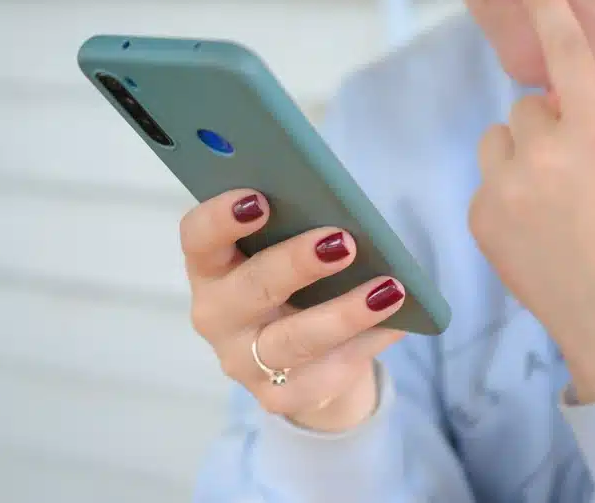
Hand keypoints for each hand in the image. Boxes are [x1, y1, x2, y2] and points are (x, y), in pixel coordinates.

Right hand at [181, 190, 404, 430]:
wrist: (303, 358)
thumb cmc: (294, 283)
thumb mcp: (286, 252)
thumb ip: (298, 229)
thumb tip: (347, 214)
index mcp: (211, 266)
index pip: (198, 238)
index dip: (221, 217)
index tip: (260, 198)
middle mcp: (217, 314)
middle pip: (250, 288)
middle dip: (296, 264)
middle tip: (343, 242)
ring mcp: (242, 362)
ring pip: (294, 339)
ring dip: (344, 312)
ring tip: (390, 289)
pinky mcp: (277, 396)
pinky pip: (326, 371)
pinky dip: (366, 343)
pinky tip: (396, 323)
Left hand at [469, 0, 594, 402]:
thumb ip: (581, 134)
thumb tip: (543, 112)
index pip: (567, 60)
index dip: (550, 13)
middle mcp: (545, 154)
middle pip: (523, 109)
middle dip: (540, 130)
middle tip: (563, 174)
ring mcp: (505, 187)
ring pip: (495, 141)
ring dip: (513, 157)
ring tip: (541, 202)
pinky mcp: (478, 216)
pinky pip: (483, 183)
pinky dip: (500, 197)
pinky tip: (526, 231)